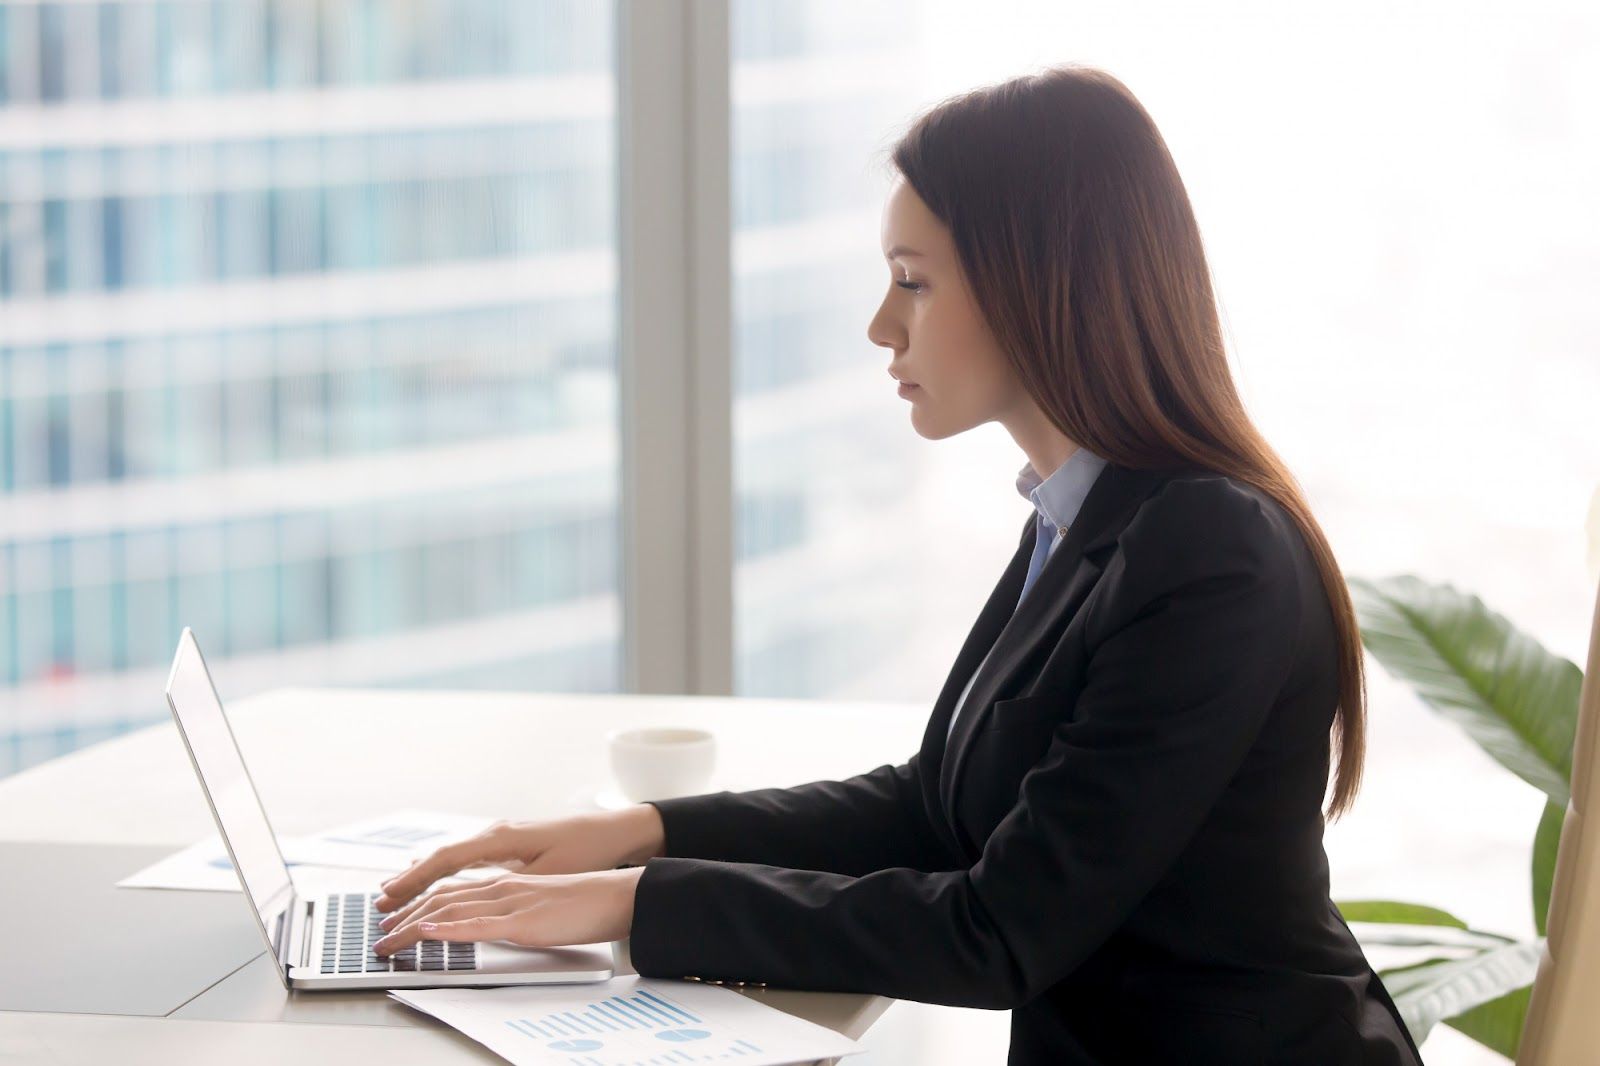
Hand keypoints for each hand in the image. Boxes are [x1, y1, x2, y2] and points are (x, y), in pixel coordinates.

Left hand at [371, 867, 644, 955]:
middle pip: (441, 898)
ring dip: (412, 925)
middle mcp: (501, 885)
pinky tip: (425, 933)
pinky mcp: (522, 920)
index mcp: (506, 882)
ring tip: (387, 939)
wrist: (618, 896)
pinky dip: (446, 928)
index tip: (396, 918)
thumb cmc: (586, 902)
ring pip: (449, 909)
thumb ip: (514, 911)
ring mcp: (510, 900)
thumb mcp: (541, 905)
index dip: (418, 903)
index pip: (452, 891)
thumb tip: (493, 924)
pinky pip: (476, 923)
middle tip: (379, 934)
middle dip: (404, 916)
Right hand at [373, 806, 664, 913]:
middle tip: (380, 901)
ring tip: (395, 892)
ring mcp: (502, 838)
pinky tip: (433, 876)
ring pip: (452, 857)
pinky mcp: (511, 845)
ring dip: (424, 875)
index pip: (447, 859)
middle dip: (410, 880)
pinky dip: (444, 869)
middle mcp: (496, 834)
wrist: (617, 830)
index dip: (416, 879)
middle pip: (442, 857)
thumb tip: (478, 896)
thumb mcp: (549, 872)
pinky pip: (466, 858)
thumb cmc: (587, 849)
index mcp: (501, 838)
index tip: (392, 895)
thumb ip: (511, 884)